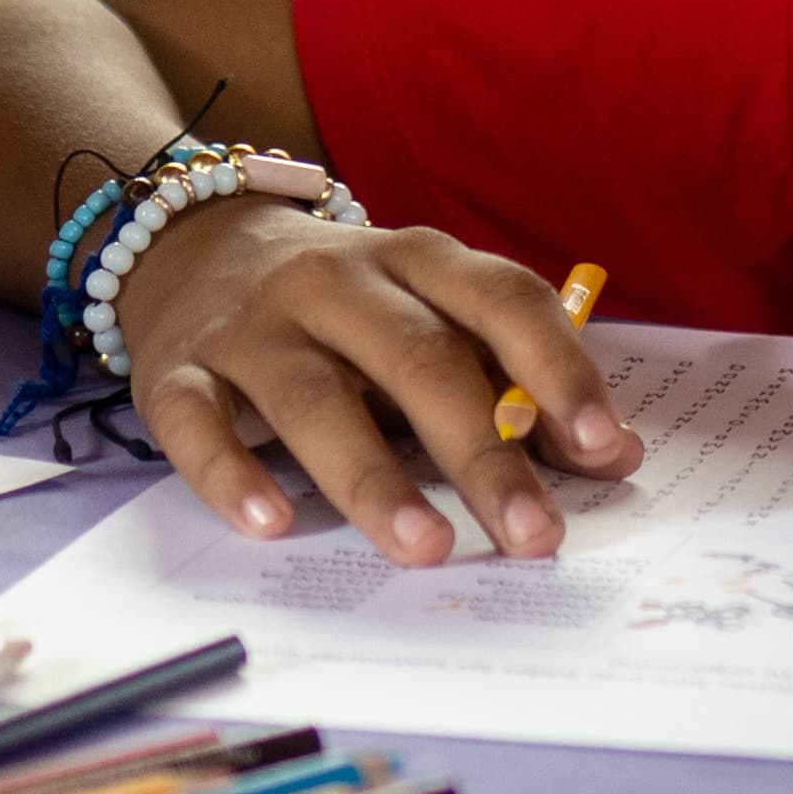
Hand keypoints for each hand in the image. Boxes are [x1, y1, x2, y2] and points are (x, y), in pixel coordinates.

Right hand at [109, 210, 643, 564]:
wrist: (198, 245)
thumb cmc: (350, 308)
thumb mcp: (433, 319)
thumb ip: (519, 383)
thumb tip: (616, 453)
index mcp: (418, 259)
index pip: (502, 299)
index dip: (557, 368)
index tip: (601, 445)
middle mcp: (336, 278)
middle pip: (418, 360)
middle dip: (483, 454)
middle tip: (532, 533)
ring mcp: (253, 323)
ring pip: (315, 397)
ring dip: (375, 478)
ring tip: (426, 547)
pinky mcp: (176, 369)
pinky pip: (197, 421)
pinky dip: (230, 474)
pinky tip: (273, 522)